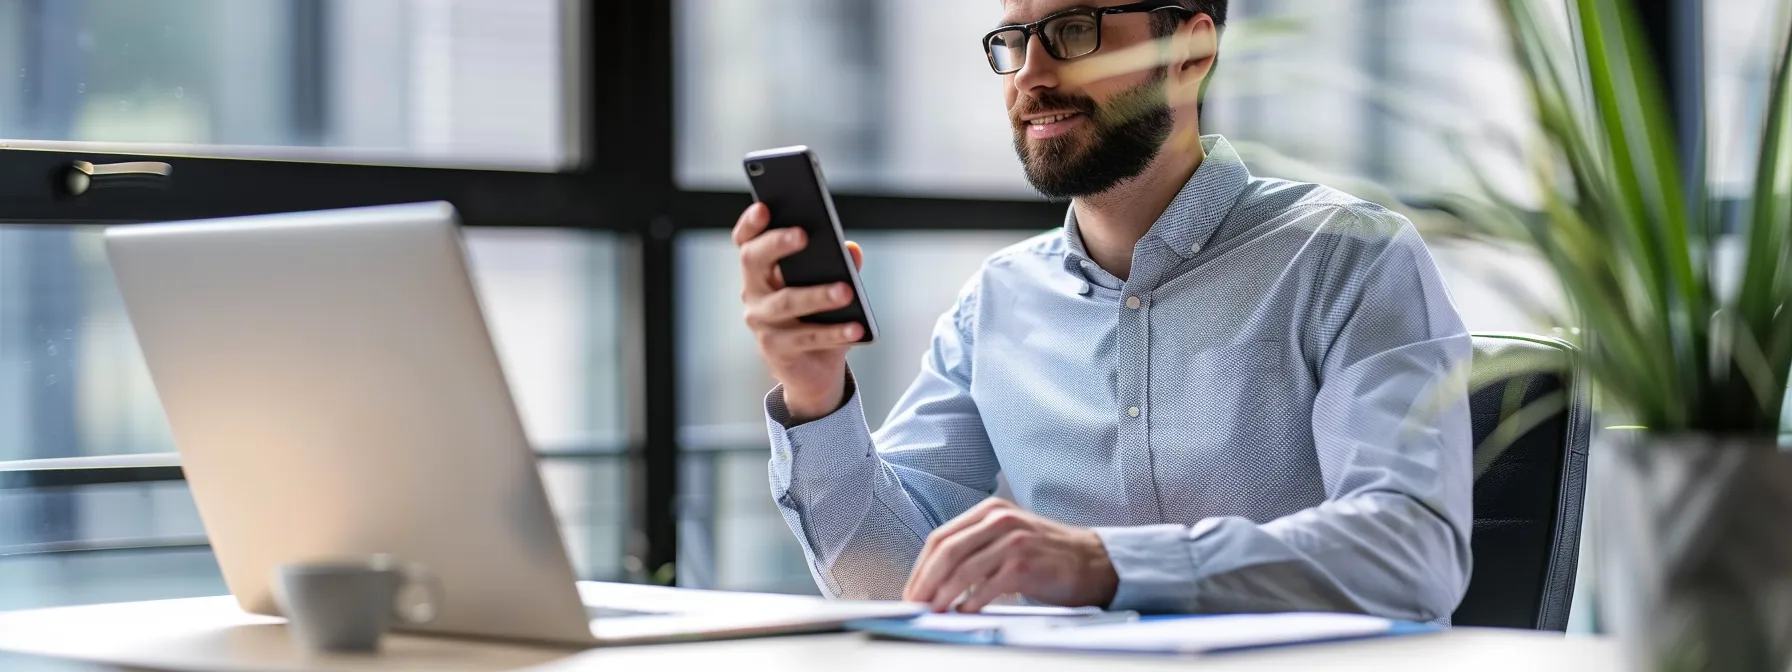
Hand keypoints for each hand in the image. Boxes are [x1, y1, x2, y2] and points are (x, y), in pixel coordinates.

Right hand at [733, 203, 865, 422]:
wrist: (813, 369)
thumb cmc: (819, 316)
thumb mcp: (831, 285)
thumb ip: (840, 264)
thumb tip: (850, 249)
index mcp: (761, 269)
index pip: (746, 240)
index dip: (751, 223)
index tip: (765, 206)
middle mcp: (752, 291)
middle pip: (754, 260)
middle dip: (777, 244)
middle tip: (803, 234)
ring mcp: (761, 322)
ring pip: (785, 301)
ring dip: (817, 294)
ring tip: (846, 290)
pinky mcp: (775, 349)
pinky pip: (807, 337)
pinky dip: (834, 332)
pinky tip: (858, 328)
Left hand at [902, 498, 1118, 612]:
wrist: (1092, 561)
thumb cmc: (1045, 554)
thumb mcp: (1007, 538)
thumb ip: (975, 549)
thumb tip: (935, 580)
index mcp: (989, 511)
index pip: (941, 537)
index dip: (920, 567)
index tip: (911, 590)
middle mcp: (999, 520)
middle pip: (946, 551)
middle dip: (924, 582)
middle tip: (913, 604)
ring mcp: (1012, 540)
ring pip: (961, 570)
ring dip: (941, 595)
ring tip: (931, 612)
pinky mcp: (1024, 564)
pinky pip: (986, 587)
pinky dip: (970, 603)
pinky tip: (963, 613)